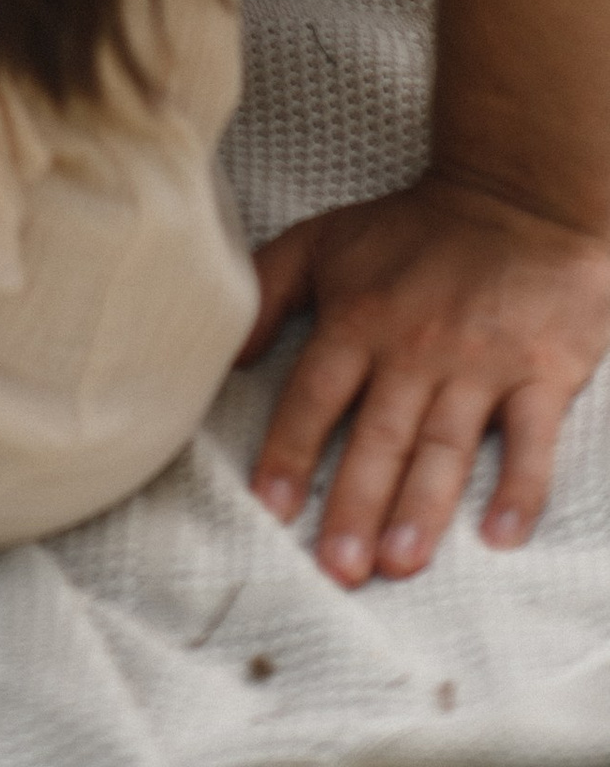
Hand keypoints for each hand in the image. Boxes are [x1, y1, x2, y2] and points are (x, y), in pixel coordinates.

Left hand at [242, 174, 609, 578]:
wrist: (517, 198)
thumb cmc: (411, 228)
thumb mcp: (324, 240)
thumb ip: (266, 290)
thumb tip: (226, 357)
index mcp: (359, 316)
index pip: (316, 393)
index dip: (290, 449)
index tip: (271, 508)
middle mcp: (415, 346)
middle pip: (379, 434)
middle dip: (355, 503)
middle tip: (337, 568)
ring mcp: (480, 363)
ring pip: (445, 446)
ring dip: (421, 507)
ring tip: (398, 563)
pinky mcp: (541, 374)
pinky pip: (531, 441)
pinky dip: (519, 488)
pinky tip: (500, 535)